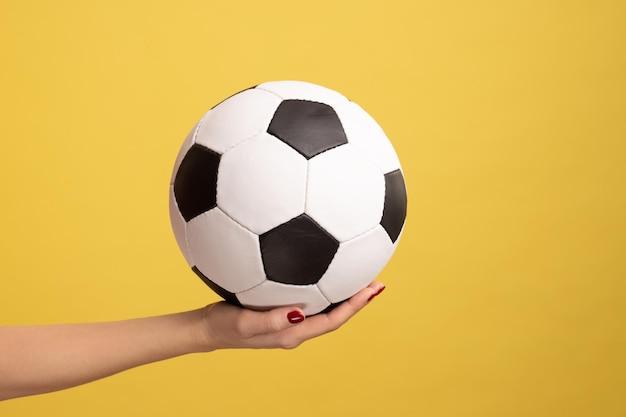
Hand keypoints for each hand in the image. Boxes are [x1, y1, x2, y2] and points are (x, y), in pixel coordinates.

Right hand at [197, 281, 385, 349]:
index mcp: (292, 334)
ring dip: (344, 295)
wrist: (206, 329)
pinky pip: (310, 301)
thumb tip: (299, 311)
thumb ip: (270, 320)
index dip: (355, 307)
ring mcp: (289, 321)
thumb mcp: (243, 323)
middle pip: (335, 315)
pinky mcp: (280, 311)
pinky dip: (323, 287)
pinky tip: (322, 270)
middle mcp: (296, 329)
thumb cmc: (223, 325)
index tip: (372, 290)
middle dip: (357, 301)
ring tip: (358, 276)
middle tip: (376, 282)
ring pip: (324, 308)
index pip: (333, 321)